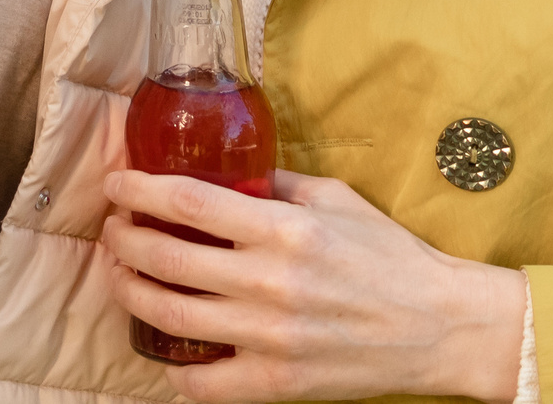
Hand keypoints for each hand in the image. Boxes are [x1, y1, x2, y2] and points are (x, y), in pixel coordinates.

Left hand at [100, 168, 526, 402]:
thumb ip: (275, 184)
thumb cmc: (389, 255)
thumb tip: (223, 170)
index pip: (187, 203)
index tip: (115, 185)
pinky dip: (171, 368)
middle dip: (123, 240)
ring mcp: (270, 338)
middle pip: (165, 258)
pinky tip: (162, 346)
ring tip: (122, 276)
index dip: (138, 192)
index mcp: (285, 229)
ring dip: (132, 292)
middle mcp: (270, 282)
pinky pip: (201, 383)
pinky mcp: (276, 382)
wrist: (439, 326)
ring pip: (169, 317)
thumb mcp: (334, 198)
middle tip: (113, 230)